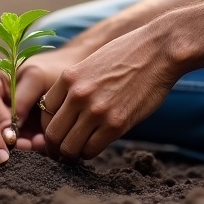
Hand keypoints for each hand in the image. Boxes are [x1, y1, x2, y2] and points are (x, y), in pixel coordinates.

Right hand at [0, 46, 84, 151]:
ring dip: (23, 144)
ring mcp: (6, 116)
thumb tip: (8, 131)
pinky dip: (31, 144)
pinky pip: (20, 141)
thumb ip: (21, 100)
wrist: (72, 77)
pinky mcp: (18, 129)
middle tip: (29, 144)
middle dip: (11, 137)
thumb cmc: (52, 69)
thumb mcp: (36, 78)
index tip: (12, 134)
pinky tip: (43, 142)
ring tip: (41, 142)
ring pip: (6, 136)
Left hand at [38, 27, 178, 161]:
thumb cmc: (128, 54)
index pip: (44, 112)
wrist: (159, 50)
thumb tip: (66, 111)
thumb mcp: (92, 63)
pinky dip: (90, 152)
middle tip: (64, 149)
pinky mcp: (115, 125)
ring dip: (73, 153)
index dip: (50, 124)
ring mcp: (96, 111)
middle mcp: (78, 95)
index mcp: (69, 77)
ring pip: (69, 148)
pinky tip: (97, 144)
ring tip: (80, 150)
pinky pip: (91, 150)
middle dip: (55, 145)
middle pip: (52, 134)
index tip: (60, 129)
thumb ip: (76, 85)